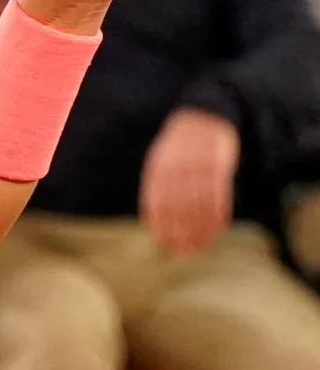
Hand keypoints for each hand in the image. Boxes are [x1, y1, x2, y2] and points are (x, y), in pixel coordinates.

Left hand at [140, 108, 239, 255]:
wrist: (203, 116)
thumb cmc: (179, 146)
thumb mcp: (161, 161)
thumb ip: (156, 188)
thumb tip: (150, 222)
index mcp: (158, 169)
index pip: (158, 204)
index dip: (162, 226)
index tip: (166, 245)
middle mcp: (177, 169)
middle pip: (179, 208)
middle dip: (181, 233)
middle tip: (185, 253)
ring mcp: (199, 167)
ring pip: (199, 205)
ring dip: (201, 229)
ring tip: (201, 246)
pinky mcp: (219, 165)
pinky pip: (219, 194)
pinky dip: (219, 214)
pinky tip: (220, 228)